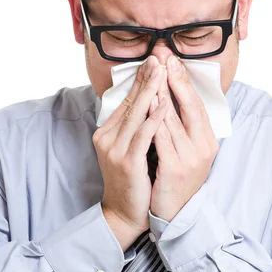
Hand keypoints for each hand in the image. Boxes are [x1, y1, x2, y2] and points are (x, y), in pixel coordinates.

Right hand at [93, 56, 169, 249]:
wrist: (125, 214)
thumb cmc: (134, 181)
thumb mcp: (129, 149)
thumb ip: (134, 127)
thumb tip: (149, 102)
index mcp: (107, 133)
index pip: (126, 101)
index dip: (140, 81)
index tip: (153, 62)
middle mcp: (107, 138)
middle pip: (130, 103)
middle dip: (146, 79)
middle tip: (158, 57)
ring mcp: (114, 150)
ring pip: (135, 115)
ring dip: (151, 91)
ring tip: (162, 72)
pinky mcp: (126, 162)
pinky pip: (142, 135)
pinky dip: (154, 118)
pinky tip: (164, 104)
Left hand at [149, 56, 218, 221]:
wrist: (171, 214)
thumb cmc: (174, 179)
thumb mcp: (184, 151)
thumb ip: (181, 127)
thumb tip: (169, 98)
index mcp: (208, 141)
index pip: (196, 105)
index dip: (184, 82)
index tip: (172, 61)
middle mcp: (204, 148)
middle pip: (190, 107)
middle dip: (175, 81)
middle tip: (164, 58)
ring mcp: (190, 160)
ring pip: (175, 121)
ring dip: (163, 96)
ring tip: (154, 75)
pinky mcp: (175, 170)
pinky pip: (163, 140)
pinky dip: (155, 120)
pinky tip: (148, 105)